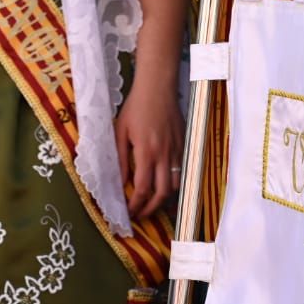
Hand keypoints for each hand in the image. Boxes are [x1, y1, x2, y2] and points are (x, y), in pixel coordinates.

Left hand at [114, 64, 183, 218]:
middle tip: (140, 215)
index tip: (129, 212)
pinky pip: (182, 172)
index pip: (142, 188)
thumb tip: (119, 182)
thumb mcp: (120, 132)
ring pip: (176, 185)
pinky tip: (165, 187)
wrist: (158, 88)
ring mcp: (177, 151)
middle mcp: (164, 155)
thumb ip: (120, 159)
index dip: (136, 205)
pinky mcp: (184, 145)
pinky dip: (175, 184)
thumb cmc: (136, 107)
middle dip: (151, 209)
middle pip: (162, 193)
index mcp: (146, 152)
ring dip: (164, 200)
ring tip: (153, 206)